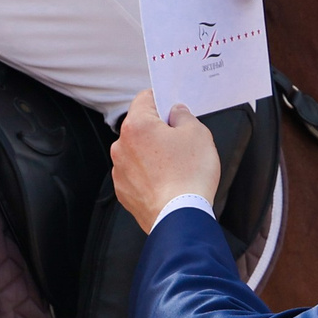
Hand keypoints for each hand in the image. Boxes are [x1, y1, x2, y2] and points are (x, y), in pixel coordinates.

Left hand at [110, 90, 220, 231]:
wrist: (180, 218)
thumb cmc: (189, 176)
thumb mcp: (198, 134)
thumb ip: (184, 116)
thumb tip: (177, 113)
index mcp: (137, 126)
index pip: (144, 98)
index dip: (162, 100)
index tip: (172, 107)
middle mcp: (121, 146)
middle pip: (140, 126)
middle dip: (159, 129)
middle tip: (181, 139)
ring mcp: (120, 170)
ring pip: (137, 151)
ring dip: (153, 152)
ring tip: (176, 165)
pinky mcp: (123, 191)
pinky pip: (136, 173)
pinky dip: (148, 173)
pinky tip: (168, 181)